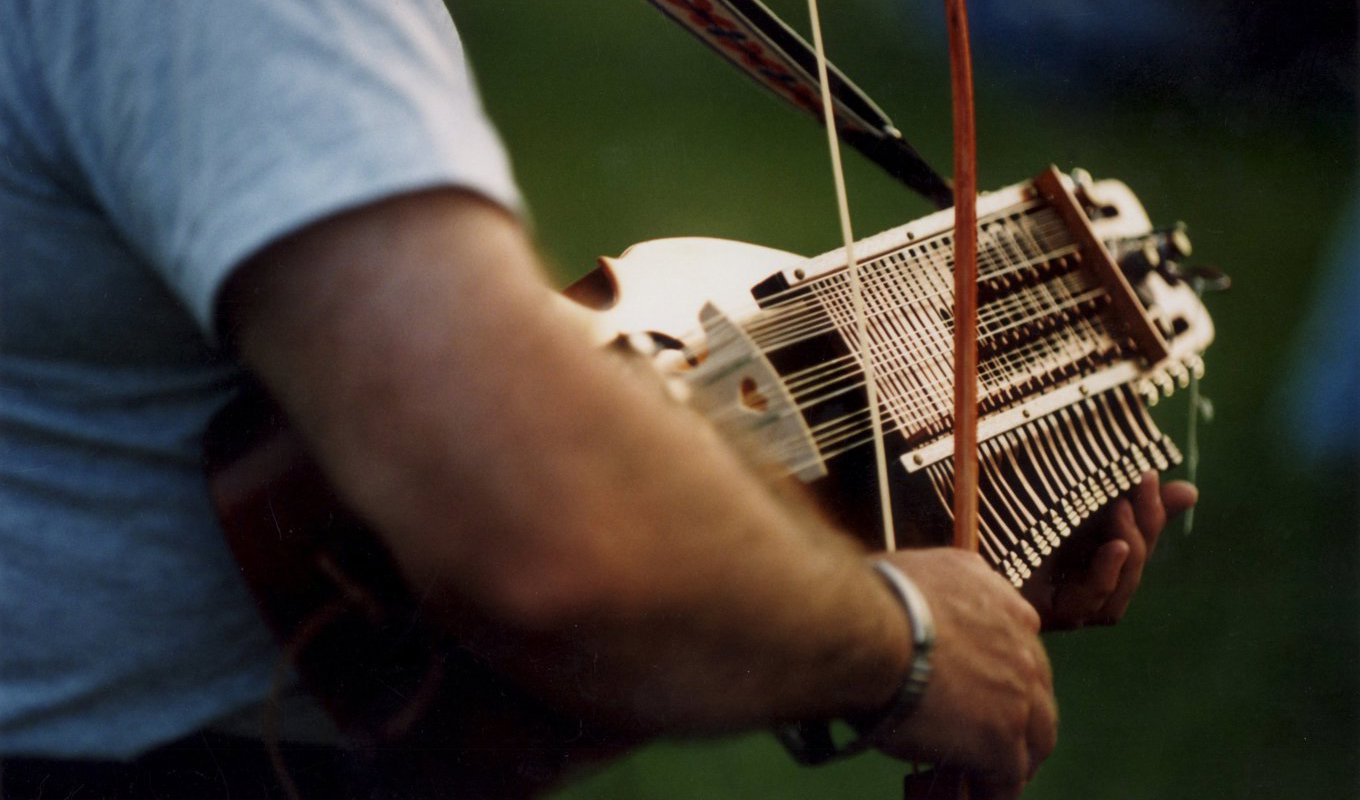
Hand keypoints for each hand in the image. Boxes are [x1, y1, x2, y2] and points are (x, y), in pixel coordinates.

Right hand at [875, 548, 1057, 799]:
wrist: (870, 628)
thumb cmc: (875, 599)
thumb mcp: (922, 570)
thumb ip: (942, 590)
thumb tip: (922, 606)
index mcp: (1003, 603)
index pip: (1021, 646)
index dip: (1005, 674)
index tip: (988, 690)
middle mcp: (1021, 642)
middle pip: (1038, 692)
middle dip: (1022, 716)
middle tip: (998, 736)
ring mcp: (1017, 692)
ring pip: (1036, 736)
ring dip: (1017, 756)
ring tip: (993, 775)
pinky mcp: (1001, 737)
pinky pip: (1007, 775)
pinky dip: (995, 788)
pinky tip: (979, 793)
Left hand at [1024, 473, 1196, 630]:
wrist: (955, 537)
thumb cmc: (1012, 521)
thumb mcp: (1067, 504)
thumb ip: (1123, 498)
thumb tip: (1190, 493)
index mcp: (1093, 561)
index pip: (1139, 542)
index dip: (1153, 512)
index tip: (1151, 472)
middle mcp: (1086, 589)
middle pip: (1134, 565)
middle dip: (1146, 523)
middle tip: (1141, 481)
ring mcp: (1071, 607)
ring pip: (1121, 586)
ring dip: (1131, 546)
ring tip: (1122, 507)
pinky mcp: (1048, 615)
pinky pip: (1090, 602)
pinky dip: (1108, 575)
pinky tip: (1114, 548)